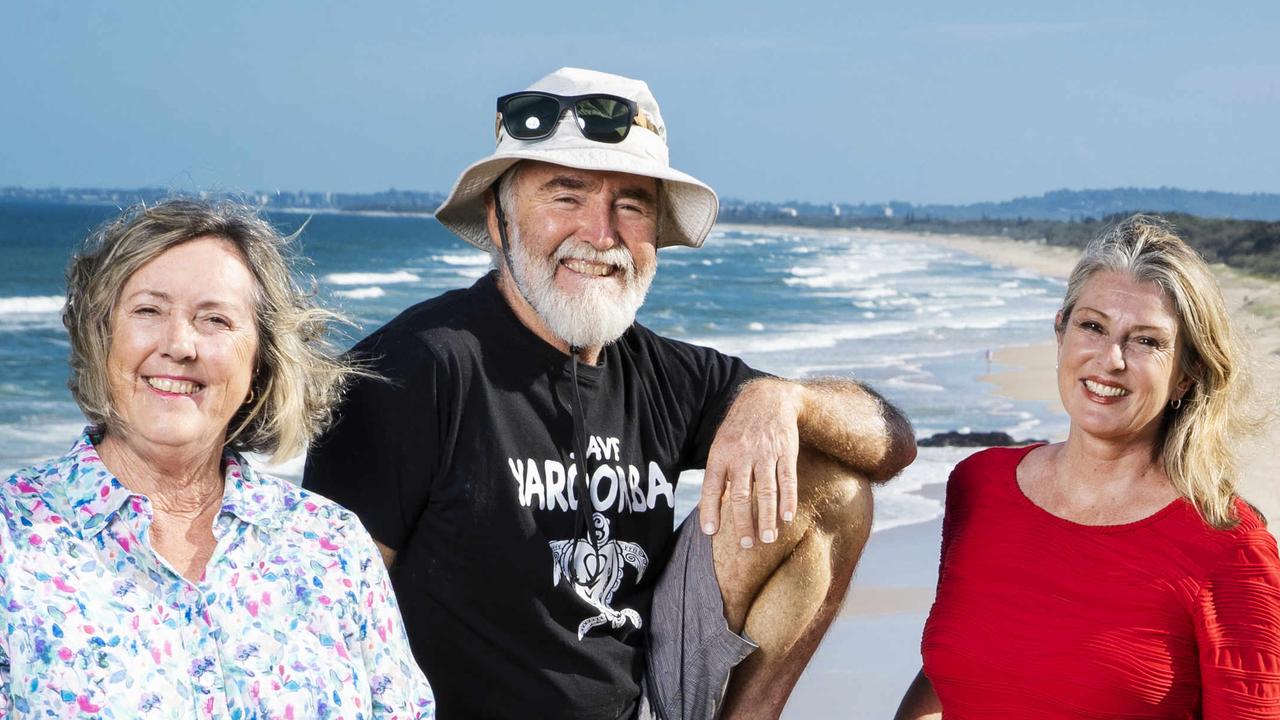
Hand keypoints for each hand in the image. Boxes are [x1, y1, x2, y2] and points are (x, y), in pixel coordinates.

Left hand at [698, 379, 803, 546]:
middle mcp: (742, 455)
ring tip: (767, 539)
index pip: (712, 486)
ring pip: (766, 491)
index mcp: (721, 454)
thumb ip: (717, 476)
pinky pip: (787, 480)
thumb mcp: (721, 445)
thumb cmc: (739, 430)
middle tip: (746, 545)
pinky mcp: (786, 452)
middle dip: (743, 523)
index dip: (710, 510)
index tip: (710, 532)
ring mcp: (765, 454)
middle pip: (741, 495)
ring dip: (767, 518)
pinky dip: (788, 500)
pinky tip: (787, 518)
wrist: (767, 399)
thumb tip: (707, 511)